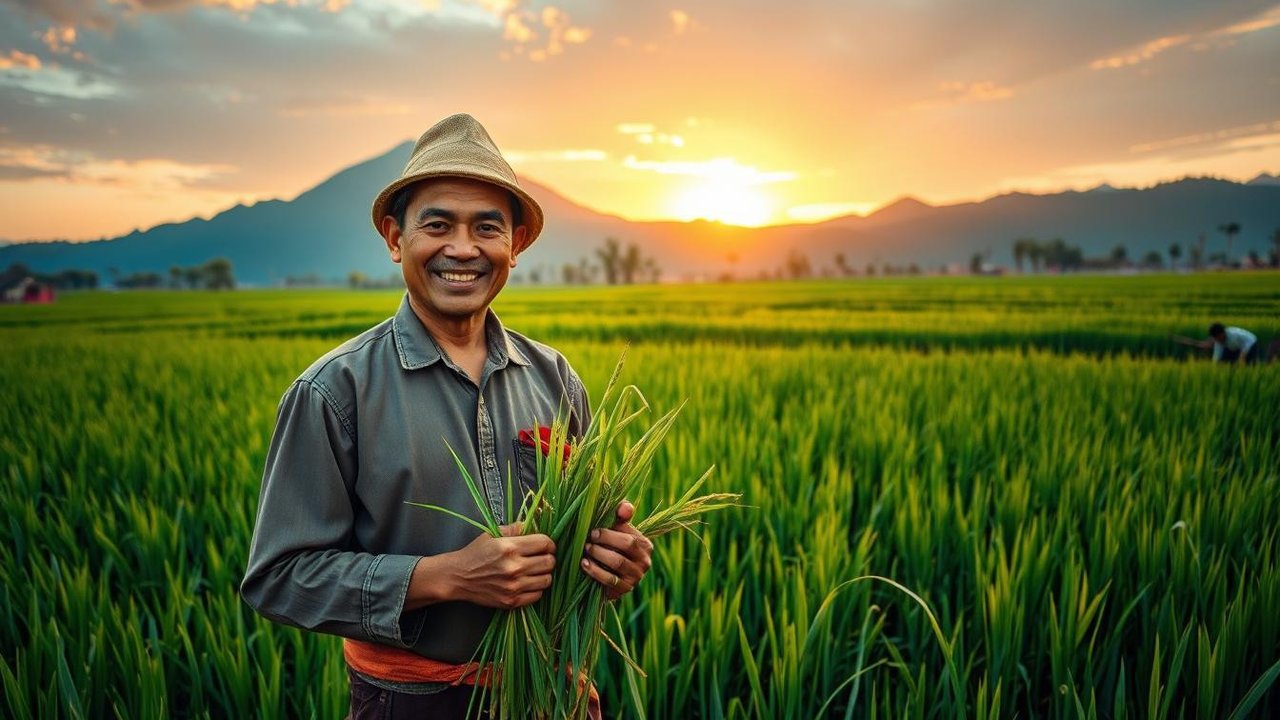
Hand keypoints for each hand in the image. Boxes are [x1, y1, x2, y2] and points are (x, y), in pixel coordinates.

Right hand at [408, 523, 554, 609]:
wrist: (458, 577)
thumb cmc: (475, 554)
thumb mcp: (492, 534)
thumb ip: (515, 528)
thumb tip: (533, 524)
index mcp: (510, 547)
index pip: (545, 543)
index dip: (549, 543)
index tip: (546, 545)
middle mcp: (514, 567)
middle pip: (549, 562)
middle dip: (548, 557)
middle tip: (542, 557)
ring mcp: (514, 586)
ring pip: (547, 580)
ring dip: (544, 574)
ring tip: (535, 570)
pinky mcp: (512, 601)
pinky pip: (538, 595)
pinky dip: (536, 589)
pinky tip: (528, 582)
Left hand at [580, 501, 653, 599]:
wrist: (606, 576)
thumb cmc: (610, 547)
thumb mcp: (616, 531)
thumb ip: (621, 515)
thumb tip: (625, 508)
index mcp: (645, 545)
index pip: (630, 534)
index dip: (610, 532)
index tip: (593, 531)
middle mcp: (645, 561)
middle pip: (627, 545)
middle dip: (605, 541)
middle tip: (588, 540)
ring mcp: (636, 577)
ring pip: (618, 562)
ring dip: (598, 554)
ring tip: (585, 551)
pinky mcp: (625, 589)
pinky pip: (610, 579)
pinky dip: (595, 571)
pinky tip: (584, 564)